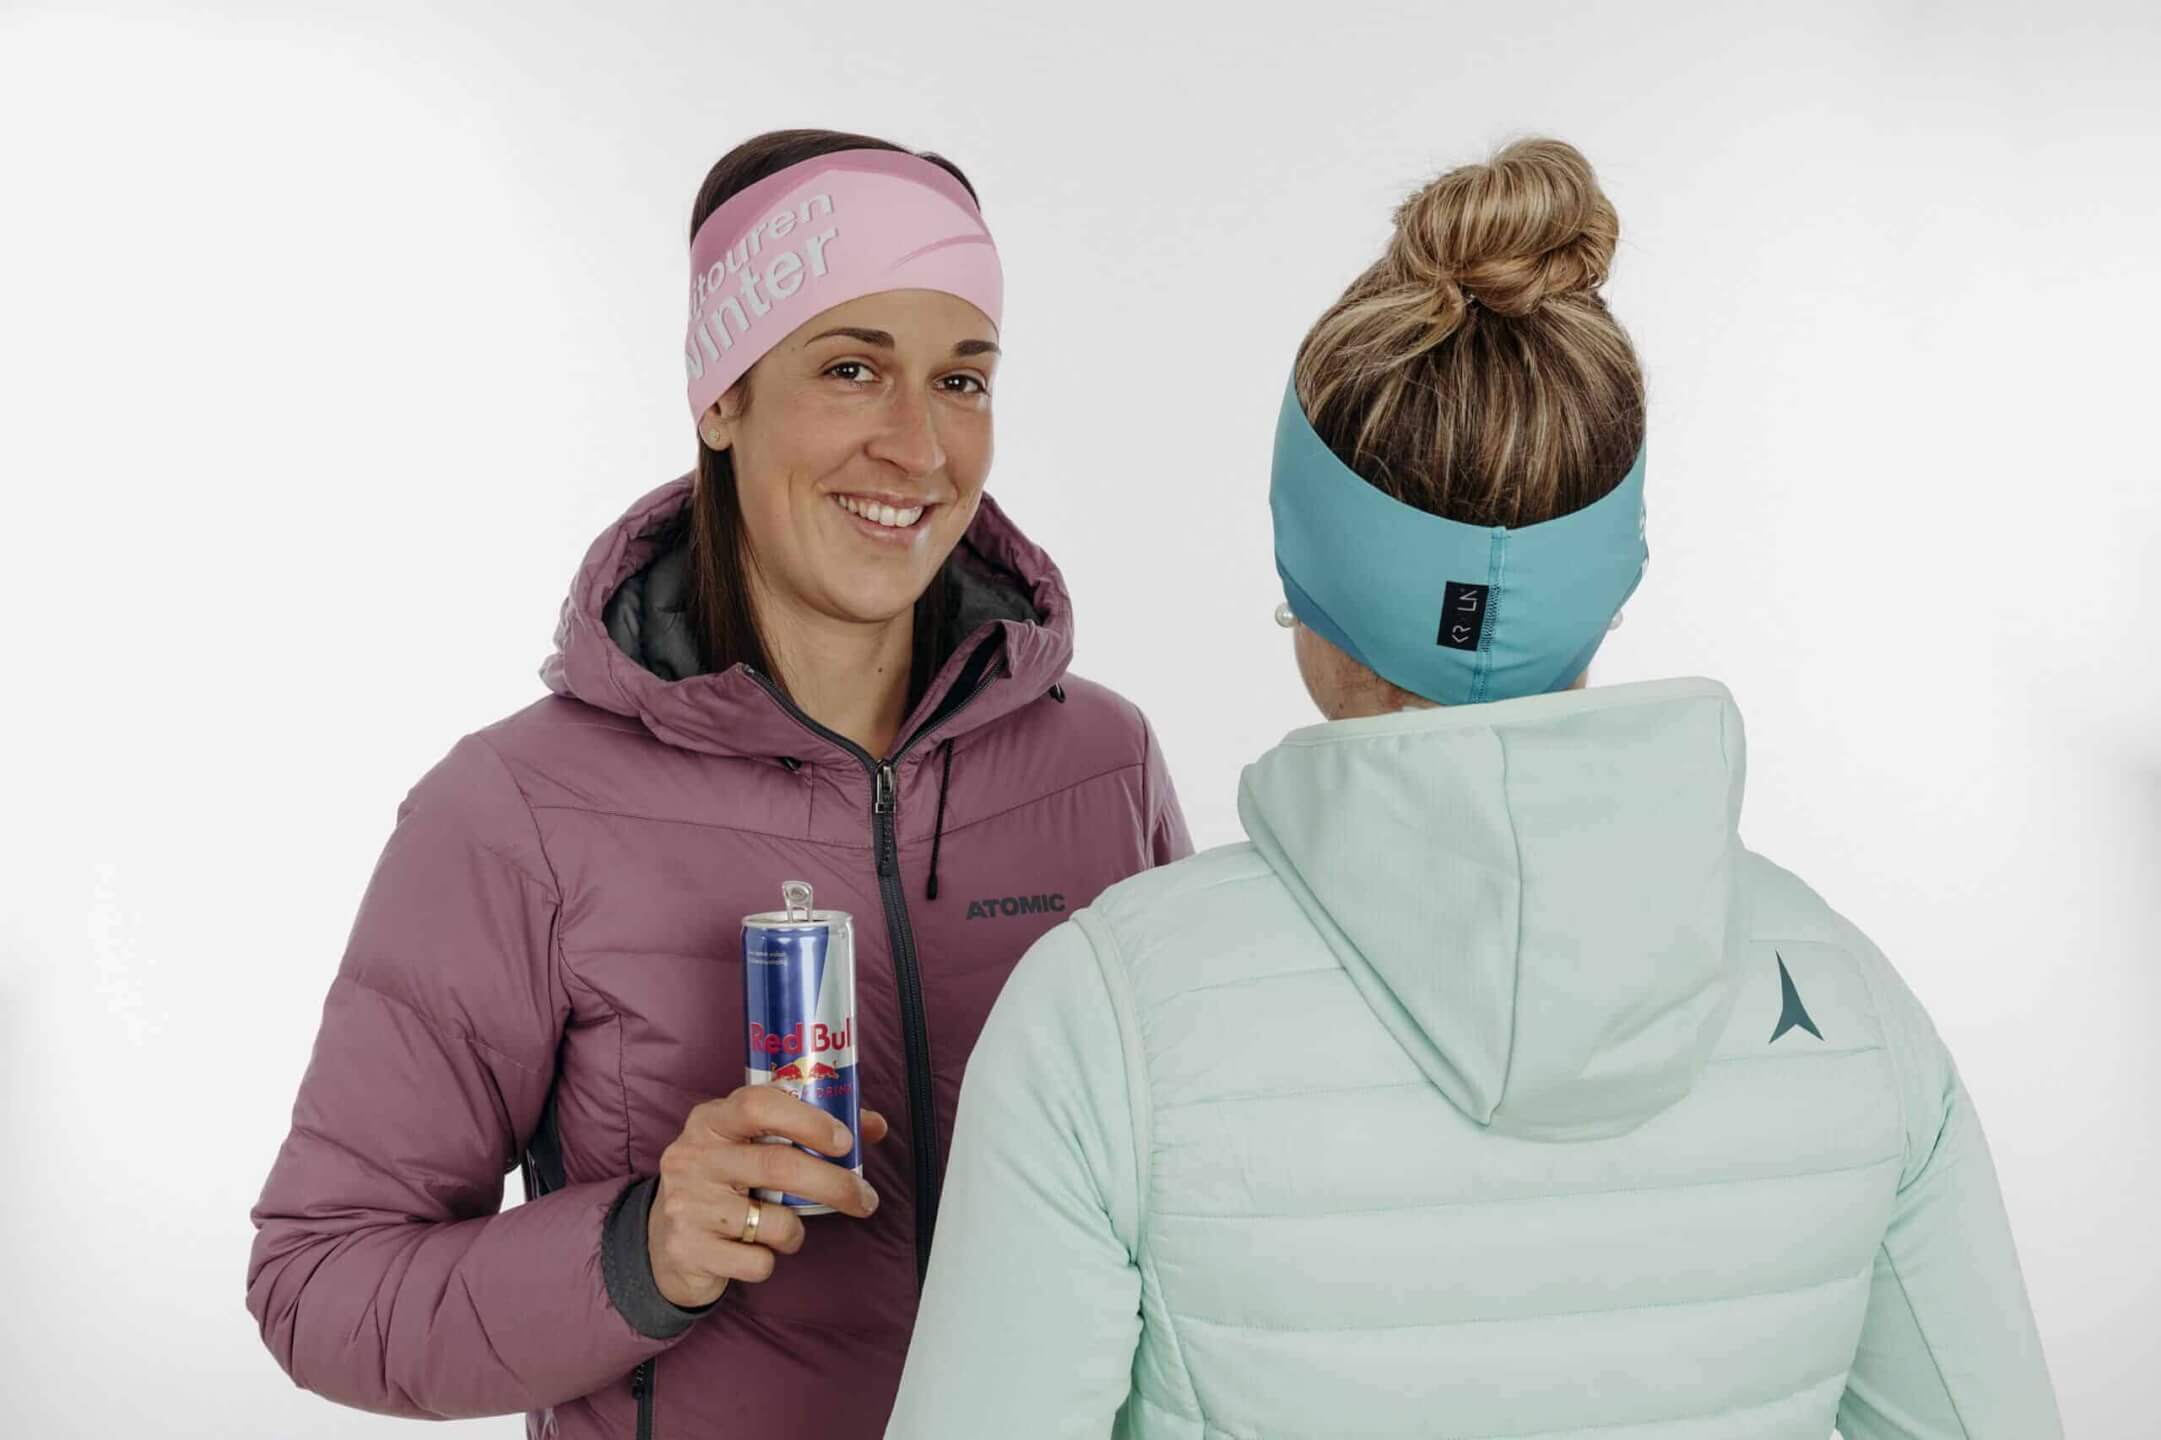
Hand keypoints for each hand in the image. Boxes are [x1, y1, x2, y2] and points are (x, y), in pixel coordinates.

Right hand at [647, 1085, 888, 1308]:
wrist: (661, 1241)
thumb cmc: (724, 1183)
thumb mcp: (751, 1145)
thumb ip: (807, 1130)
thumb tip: (874, 1125)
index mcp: (711, 1120)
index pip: (758, 1104)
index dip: (808, 1120)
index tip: (845, 1140)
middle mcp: (694, 1157)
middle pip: (778, 1165)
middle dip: (834, 1184)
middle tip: (865, 1198)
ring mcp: (688, 1204)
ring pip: (774, 1221)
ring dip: (797, 1231)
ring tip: (788, 1230)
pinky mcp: (689, 1250)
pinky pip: (757, 1262)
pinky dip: (769, 1260)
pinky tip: (752, 1250)